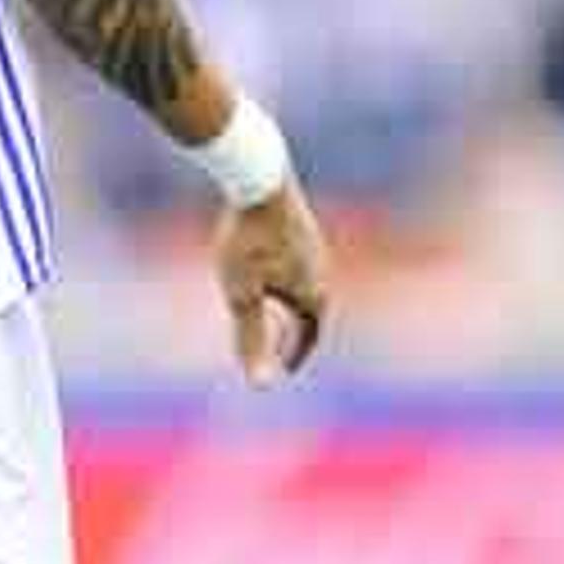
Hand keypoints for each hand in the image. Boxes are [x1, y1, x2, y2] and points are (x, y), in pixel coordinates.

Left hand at [215, 176, 329, 386]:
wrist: (259, 177)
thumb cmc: (248, 240)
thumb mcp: (242, 296)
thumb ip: (252, 340)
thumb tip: (262, 386)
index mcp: (313, 294)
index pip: (308, 336)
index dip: (292, 356)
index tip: (281, 371)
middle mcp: (321, 270)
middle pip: (310, 312)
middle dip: (293, 334)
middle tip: (276, 349)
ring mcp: (314, 246)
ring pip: (305, 285)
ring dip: (290, 306)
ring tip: (270, 312)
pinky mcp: (301, 225)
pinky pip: (298, 263)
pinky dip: (285, 280)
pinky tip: (267, 271)